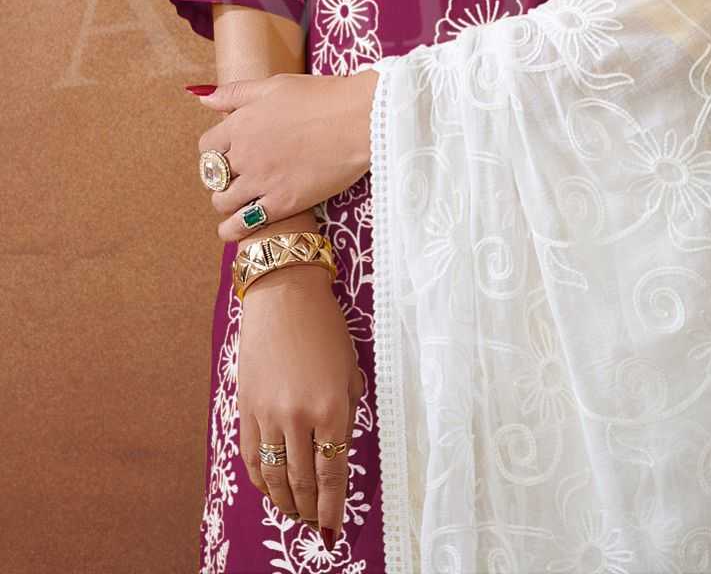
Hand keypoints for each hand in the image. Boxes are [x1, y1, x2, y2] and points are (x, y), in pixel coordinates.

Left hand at [193, 70, 380, 240]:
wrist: (359, 119)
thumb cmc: (322, 96)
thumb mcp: (274, 85)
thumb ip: (236, 92)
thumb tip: (203, 98)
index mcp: (240, 123)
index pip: (207, 145)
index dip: (215, 149)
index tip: (228, 152)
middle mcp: (244, 154)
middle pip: (212, 175)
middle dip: (220, 176)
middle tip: (236, 176)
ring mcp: (261, 181)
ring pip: (223, 202)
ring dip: (225, 202)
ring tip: (238, 200)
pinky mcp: (282, 204)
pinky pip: (243, 224)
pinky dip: (233, 229)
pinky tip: (235, 228)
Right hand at [238, 263, 363, 551]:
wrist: (284, 294)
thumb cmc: (324, 327)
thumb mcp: (349, 368)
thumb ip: (346, 410)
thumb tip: (338, 446)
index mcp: (332, 407)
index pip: (332, 474)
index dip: (332, 508)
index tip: (333, 531)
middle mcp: (299, 417)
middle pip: (302, 481)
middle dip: (310, 509)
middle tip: (315, 524)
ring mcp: (268, 414)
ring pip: (274, 476)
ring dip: (285, 501)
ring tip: (295, 512)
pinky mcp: (246, 408)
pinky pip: (251, 457)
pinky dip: (260, 480)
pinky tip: (269, 490)